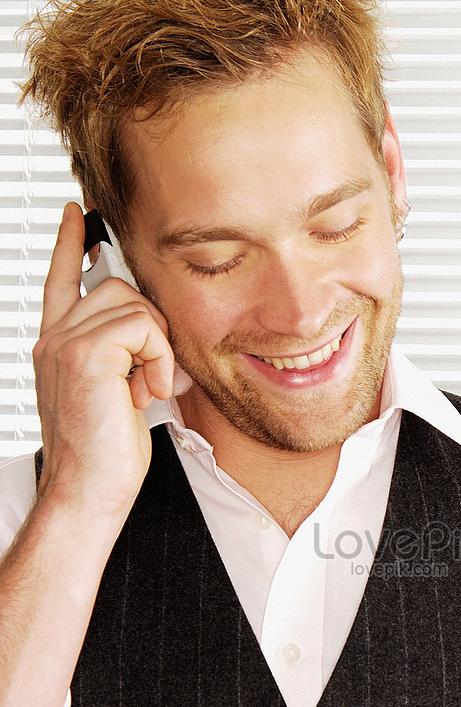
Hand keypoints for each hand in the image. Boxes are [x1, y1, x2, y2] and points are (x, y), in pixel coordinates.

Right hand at [32, 202, 173, 511]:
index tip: (79, 214)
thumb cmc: (107, 456)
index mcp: (58, 346)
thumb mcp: (120, 394)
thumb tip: (156, 337)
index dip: (71, 245)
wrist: (89, 491)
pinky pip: (143, 326)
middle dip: (151, 328)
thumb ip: (126, 357)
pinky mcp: (86, 354)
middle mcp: (55, 339)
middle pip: (117, 288)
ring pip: (134, 305)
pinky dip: (159, 359)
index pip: (62, 281)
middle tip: (152, 377)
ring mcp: (66, 343)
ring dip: (157, 348)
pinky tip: (147, 391)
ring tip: (147, 389)